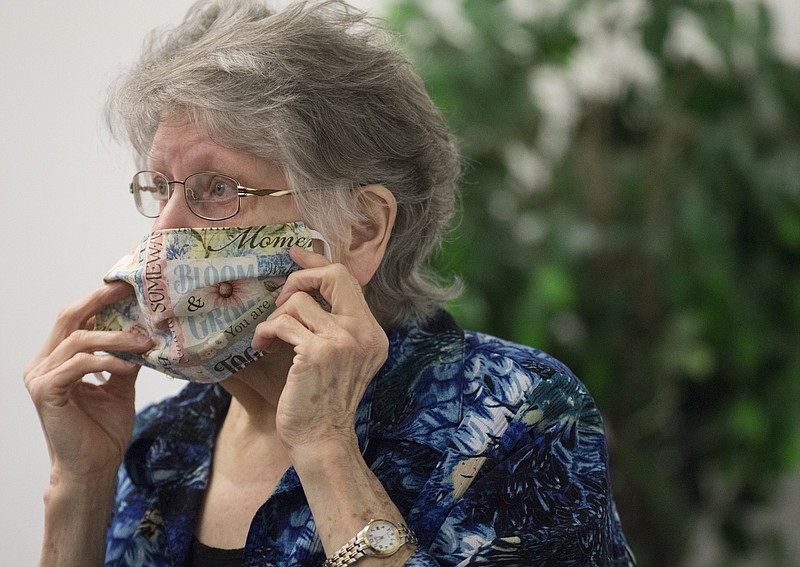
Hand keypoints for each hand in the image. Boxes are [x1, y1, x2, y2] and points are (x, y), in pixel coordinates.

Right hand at [24, 282, 153, 482]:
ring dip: (116, 337)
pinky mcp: (46, 391)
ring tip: (144, 342)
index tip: (127, 286)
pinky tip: (130, 365)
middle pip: (69, 317)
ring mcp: (40, 376)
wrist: (93, 467)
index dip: (99, 300)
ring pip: (79, 339)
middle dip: (100, 300)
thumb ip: (123, 359)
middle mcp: (43, 364)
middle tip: (129, 291)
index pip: (75, 319)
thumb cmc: (103, 430)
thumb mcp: (119, 386)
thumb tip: (144, 334)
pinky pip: (80, 364)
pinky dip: (108, 361)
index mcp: (57, 360)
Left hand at [252, 246, 388, 451]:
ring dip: (275, 317)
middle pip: (334, 275)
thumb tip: (305, 285)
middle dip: (300, 279)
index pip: (349, 280)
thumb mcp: (340, 359)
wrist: (322, 439)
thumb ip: (333, 326)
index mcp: (371, 333)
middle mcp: (363, 332)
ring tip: (269, 337)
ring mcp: (342, 341)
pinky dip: (266, 331)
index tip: (296, 254)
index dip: (319, 264)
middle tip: (281, 299)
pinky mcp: (317, 352)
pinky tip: (262, 346)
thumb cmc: (322, 401)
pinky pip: (283, 322)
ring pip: (299, 301)